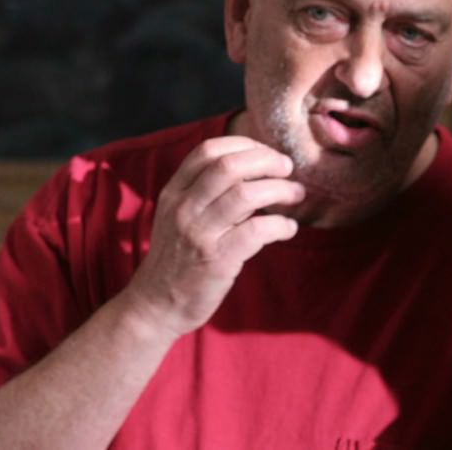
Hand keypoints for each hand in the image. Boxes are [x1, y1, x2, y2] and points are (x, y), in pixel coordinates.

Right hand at [123, 136, 304, 339]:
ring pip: (246, 195)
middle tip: (287, 169)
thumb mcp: (180, 216)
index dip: (245, 145)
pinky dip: (281, 225)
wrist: (155, 305)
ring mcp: (199, 233)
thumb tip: (255, 169)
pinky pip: (257, 231)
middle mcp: (184, 207)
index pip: (209, 150)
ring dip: (280, 189)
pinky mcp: (217, 260)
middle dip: (267, 161)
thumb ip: (208, 192)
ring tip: (296, 194)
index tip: (267, 154)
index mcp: (174, 192)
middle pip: (229, 166)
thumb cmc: (177, 257)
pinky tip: (288, 228)